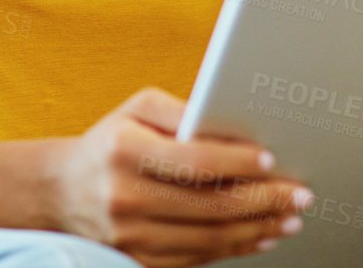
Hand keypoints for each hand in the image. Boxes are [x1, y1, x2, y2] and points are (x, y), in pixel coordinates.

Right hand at [47, 87, 310, 266]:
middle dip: (263, 200)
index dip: (238, 162)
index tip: (272, 159)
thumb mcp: (136, 110)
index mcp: (124, 151)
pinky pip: (196, 259)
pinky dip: (234, 249)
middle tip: (300, 194)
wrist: (62, 190)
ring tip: (289, 217)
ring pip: (208, 238)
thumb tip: (232, 127)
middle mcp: (124, 196)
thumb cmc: (110, 141)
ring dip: (257, 229)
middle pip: (210, 205)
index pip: (194, 161)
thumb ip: (182, 112)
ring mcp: (130, 236)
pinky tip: (259, 236)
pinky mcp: (137, 261)